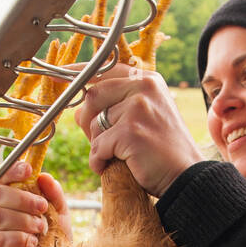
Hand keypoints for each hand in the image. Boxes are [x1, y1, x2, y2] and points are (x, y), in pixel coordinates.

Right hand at [0, 159, 72, 246]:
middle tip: (42, 208)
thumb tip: (44, 176)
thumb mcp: (60, 210)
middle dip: (23, 200)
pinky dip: (20, 239)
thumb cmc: (55, 231)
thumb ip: (54, 193)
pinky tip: (33, 241)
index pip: (5, 174)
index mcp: (12, 191)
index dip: (13, 170)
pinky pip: (1, 238)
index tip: (30, 171)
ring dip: (24, 221)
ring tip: (41, 228)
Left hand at [74, 63, 203, 196]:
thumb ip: (118, 106)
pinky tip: (112, 167)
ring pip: (93, 124)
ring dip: (97, 145)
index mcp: (148, 80)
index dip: (78, 73)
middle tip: (100, 141)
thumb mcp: (145, 117)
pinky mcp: (131, 131)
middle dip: (87, 122)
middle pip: (93, 96)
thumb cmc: (163, 152)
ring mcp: (138, 108)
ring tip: (115, 157)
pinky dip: (99, 161)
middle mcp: (144, 87)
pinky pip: (98, 146)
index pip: (105, 69)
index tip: (58, 76)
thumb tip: (78, 110)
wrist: (187, 177)